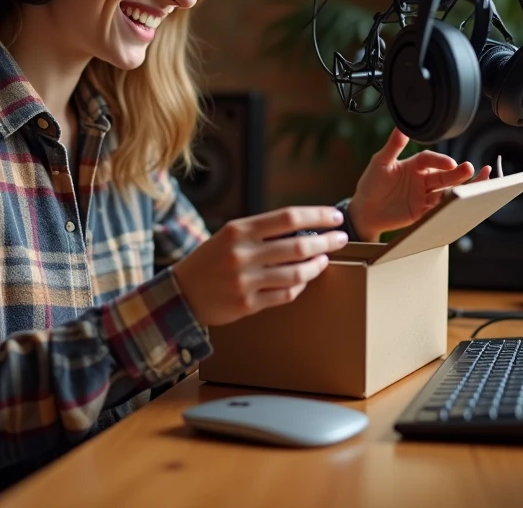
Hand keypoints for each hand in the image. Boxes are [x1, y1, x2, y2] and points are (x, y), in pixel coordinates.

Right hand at [172, 206, 348, 326]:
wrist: (181, 294)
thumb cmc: (211, 260)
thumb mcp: (230, 235)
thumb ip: (262, 231)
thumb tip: (305, 227)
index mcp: (239, 230)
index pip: (288, 218)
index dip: (317, 216)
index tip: (335, 217)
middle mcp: (242, 254)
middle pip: (298, 246)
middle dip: (326, 242)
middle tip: (340, 239)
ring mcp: (245, 281)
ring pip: (296, 274)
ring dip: (317, 266)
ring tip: (324, 260)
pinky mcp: (247, 304)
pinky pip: (285, 295)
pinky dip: (299, 287)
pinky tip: (304, 280)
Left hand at [348, 128, 490, 241]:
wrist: (365, 211)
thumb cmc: (371, 184)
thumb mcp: (380, 163)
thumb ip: (393, 146)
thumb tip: (402, 127)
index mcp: (414, 165)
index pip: (430, 159)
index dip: (440, 160)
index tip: (449, 162)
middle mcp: (423, 180)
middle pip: (443, 175)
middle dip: (457, 173)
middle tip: (469, 169)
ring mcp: (424, 196)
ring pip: (446, 191)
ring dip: (460, 188)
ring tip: (476, 184)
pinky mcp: (423, 212)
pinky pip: (439, 209)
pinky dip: (449, 206)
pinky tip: (459, 202)